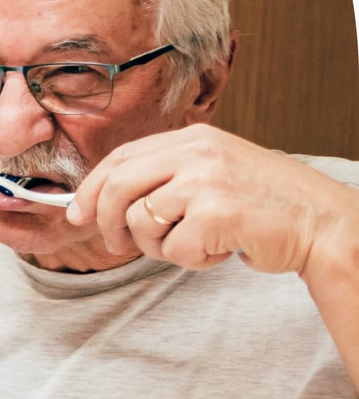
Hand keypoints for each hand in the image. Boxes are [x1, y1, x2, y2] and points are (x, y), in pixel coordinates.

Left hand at [66, 124, 344, 276]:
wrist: (321, 223)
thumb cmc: (265, 206)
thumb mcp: (214, 172)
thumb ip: (167, 177)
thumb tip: (104, 202)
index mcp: (194, 137)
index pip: (121, 157)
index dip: (91, 188)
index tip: (77, 214)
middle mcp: (198, 151)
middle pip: (118, 187)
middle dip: (107, 222)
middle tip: (118, 244)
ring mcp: (206, 180)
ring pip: (142, 222)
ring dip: (160, 247)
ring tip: (195, 242)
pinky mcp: (217, 212)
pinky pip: (174, 249)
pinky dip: (193, 260)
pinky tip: (221, 249)